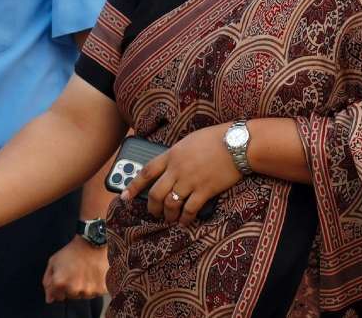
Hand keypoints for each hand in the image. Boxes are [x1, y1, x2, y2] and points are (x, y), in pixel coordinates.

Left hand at [42, 236, 107, 302]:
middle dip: (72, 287)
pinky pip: (96, 293)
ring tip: (86, 272)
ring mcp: (88, 291)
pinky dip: (96, 286)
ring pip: (84, 295)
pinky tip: (94, 274)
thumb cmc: (72, 252)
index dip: (59, 287)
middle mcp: (73, 289)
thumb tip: (49, 299)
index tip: (65, 277)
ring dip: (84, 287)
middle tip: (76, 272)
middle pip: (71, 296)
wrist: (92, 243)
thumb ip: (47, 281)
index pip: (57, 297)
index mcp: (60, 283)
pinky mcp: (101, 290)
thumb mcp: (53, 262)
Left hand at [120, 123, 240, 225]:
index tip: (125, 196)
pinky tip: (185, 221)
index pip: (146, 172)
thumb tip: (169, 168)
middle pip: (156, 193)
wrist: (237, 144)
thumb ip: (176, 155)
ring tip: (169, 219)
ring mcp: (191, 180)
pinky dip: (185, 218)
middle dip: (151, 207)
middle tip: (153, 213)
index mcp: (171, 154)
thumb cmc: (215, 139)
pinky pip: (190, 209)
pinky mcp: (205, 190)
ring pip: (171, 204)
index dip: (133, 186)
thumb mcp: (188, 142)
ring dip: (168, 215)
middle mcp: (177, 169)